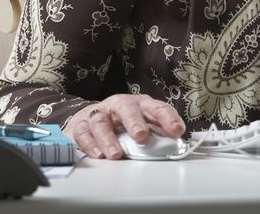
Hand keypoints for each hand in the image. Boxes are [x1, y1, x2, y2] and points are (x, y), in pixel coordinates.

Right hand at [63, 94, 185, 159]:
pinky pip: (83, 133)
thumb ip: (158, 135)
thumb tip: (176, 146)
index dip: (167, 117)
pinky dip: (90, 144)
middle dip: (134, 121)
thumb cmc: (123, 122)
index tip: (177, 130)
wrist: (92, 116)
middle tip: (141, 135)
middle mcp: (119, 106)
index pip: (156, 107)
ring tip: (116, 154)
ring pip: (101, 122)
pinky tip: (98, 155)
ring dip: (109, 138)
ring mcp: (99, 114)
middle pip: (126, 108)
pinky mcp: (81, 126)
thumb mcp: (144, 124)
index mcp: (140, 105)